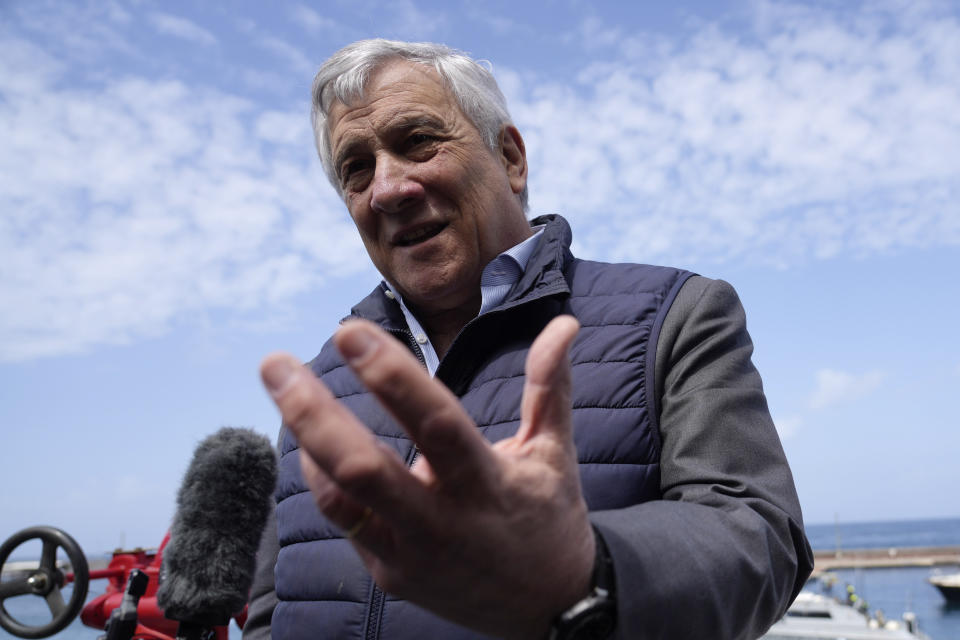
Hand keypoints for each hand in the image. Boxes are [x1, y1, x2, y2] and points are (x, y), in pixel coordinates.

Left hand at [260, 315, 593, 638]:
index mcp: (486, 484)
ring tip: (283, 383)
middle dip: (312, 412)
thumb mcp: (554, 452)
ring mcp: (410, 554)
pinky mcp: (389, 573)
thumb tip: (564, 324)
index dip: (390, 377)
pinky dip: (321, 474)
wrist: (550, 611)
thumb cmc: (550, 518)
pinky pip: (342, 520)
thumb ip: (550, 386)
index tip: (349, 331)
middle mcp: (442, 523)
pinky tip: (312, 437)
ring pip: (340, 498)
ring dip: (304, 438)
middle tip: (275, 363)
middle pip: (362, 469)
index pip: (433, 423)